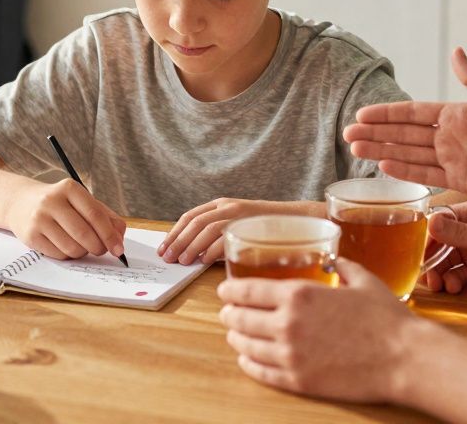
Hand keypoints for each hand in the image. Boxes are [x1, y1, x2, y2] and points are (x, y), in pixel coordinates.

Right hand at [6, 178, 126, 260]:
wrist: (21, 202)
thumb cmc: (60, 203)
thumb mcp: (82, 201)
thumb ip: (105, 216)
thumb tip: (119, 237)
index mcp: (70, 188)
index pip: (95, 215)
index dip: (109, 235)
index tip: (118, 249)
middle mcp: (52, 201)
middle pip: (84, 234)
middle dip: (98, 247)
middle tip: (101, 250)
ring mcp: (39, 219)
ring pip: (72, 247)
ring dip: (83, 252)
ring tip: (81, 245)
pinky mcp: (30, 235)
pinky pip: (59, 254)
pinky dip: (68, 255)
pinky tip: (66, 246)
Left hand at [159, 199, 320, 263]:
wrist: (302, 220)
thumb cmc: (268, 230)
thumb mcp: (239, 227)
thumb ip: (218, 237)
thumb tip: (193, 255)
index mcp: (222, 204)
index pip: (190, 216)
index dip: (174, 233)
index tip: (163, 249)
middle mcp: (228, 206)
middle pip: (194, 222)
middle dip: (178, 241)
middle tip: (169, 259)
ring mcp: (240, 214)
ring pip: (206, 228)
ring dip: (191, 246)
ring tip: (183, 261)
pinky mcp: (250, 224)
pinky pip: (225, 236)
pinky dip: (211, 249)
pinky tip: (203, 260)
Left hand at [217, 258, 428, 402]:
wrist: (405, 358)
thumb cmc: (387, 318)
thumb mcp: (362, 280)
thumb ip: (341, 267)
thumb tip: (333, 260)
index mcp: (299, 295)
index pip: (247, 291)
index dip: (230, 291)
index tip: (224, 291)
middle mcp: (288, 324)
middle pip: (240, 319)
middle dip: (229, 315)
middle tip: (227, 313)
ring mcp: (291, 355)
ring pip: (246, 346)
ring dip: (235, 339)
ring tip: (234, 336)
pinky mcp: (299, 381)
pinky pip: (262, 373)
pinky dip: (249, 364)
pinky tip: (247, 360)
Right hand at [343, 47, 466, 200]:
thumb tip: (455, 50)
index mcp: (455, 114)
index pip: (412, 113)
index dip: (387, 113)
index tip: (362, 113)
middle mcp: (448, 136)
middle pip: (404, 134)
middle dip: (375, 133)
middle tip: (348, 134)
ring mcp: (451, 158)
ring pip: (408, 153)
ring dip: (382, 150)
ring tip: (355, 149)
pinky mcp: (458, 179)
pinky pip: (425, 174)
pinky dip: (403, 170)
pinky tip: (382, 165)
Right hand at [422, 201, 466, 293]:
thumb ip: (461, 233)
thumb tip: (429, 222)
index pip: (437, 223)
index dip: (424, 239)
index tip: (416, 255)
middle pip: (438, 246)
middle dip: (429, 261)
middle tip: (427, 277)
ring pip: (446, 263)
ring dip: (439, 274)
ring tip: (441, 287)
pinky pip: (458, 275)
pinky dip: (453, 282)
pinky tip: (455, 288)